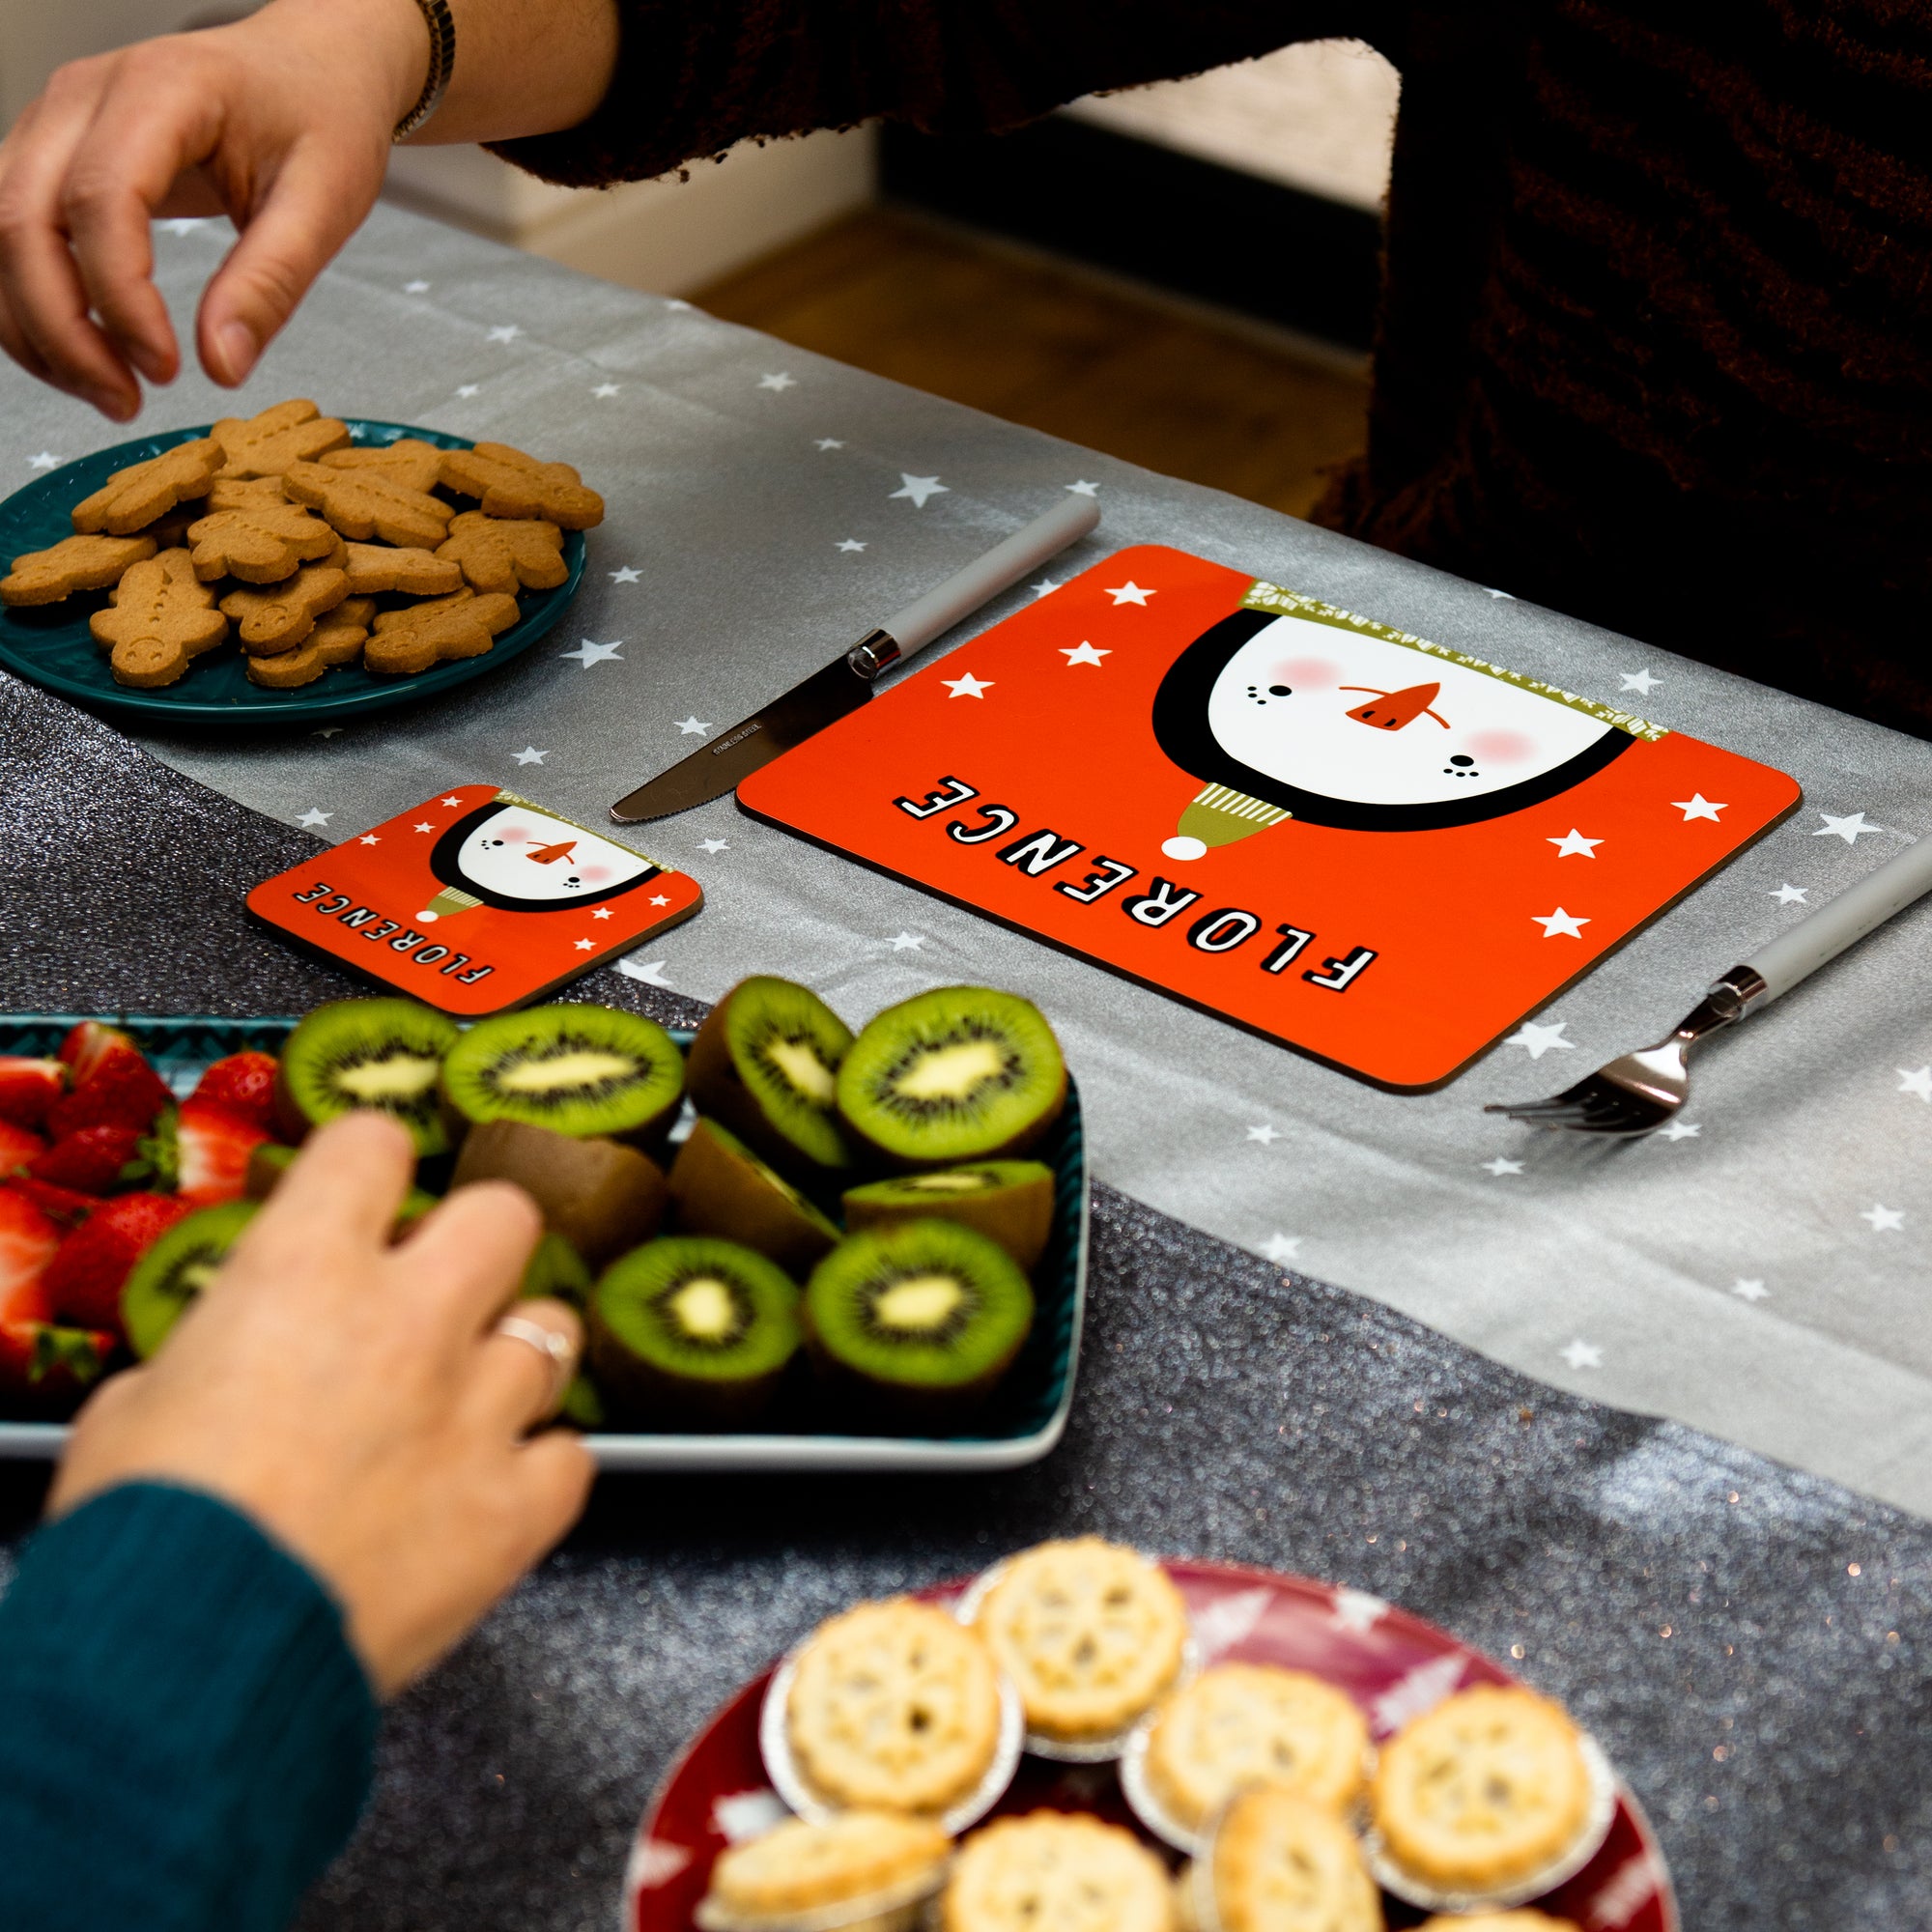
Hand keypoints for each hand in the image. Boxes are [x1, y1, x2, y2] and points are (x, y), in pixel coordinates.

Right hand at [0, 0, 427, 418]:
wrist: (308, 66)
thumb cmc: (321, 117)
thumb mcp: (326, 201)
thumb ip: (273, 282)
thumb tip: (222, 366)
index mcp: (160, 91)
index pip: (101, 200)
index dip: (120, 298)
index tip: (167, 370)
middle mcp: (83, 96)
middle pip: (21, 219)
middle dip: (63, 330)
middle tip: (128, 404)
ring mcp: (55, 122)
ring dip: (38, 328)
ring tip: (113, 394)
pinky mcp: (51, 155)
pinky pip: (10, 236)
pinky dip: (35, 307)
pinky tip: (90, 357)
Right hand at [49, 1110, 592, 1696]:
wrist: (192, 1659)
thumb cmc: (147, 1532)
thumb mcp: (136, 1411)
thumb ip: (209, 1361)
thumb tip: (222, 1369)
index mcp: (304, 1273)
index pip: (371, 1146)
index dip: (367, 1166)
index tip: (363, 1193)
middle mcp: (412, 1320)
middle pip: (505, 1215)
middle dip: (479, 1244)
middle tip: (445, 1288)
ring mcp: (478, 1410)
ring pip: (557, 1332)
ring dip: (516, 1358)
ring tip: (470, 1400)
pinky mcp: (516, 1505)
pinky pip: (572, 1457)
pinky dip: (542, 1470)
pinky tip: (496, 1491)